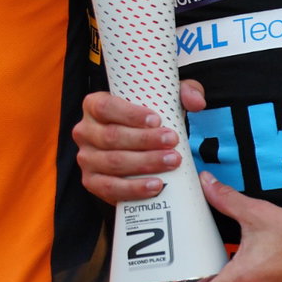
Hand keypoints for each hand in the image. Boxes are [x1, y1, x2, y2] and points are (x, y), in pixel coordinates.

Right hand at [73, 80, 205, 202]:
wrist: (138, 147)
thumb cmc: (147, 120)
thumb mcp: (164, 100)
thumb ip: (184, 92)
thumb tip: (196, 102)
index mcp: (93, 105)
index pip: (105, 107)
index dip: (130, 114)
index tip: (157, 119)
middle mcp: (84, 131)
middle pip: (111, 136)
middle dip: (145, 141)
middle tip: (172, 142)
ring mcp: (86, 158)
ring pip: (113, 162)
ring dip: (145, 163)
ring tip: (171, 162)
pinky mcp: (92, 182)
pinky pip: (110, 188)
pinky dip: (134, 188)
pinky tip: (156, 185)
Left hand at [193, 172, 281, 281]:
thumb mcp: (258, 213)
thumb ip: (227, 199)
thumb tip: (206, 184)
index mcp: (242, 278)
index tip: (171, 276)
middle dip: (198, 280)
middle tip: (184, 264)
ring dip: (216, 279)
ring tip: (203, 261)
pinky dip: (232, 278)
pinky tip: (228, 262)